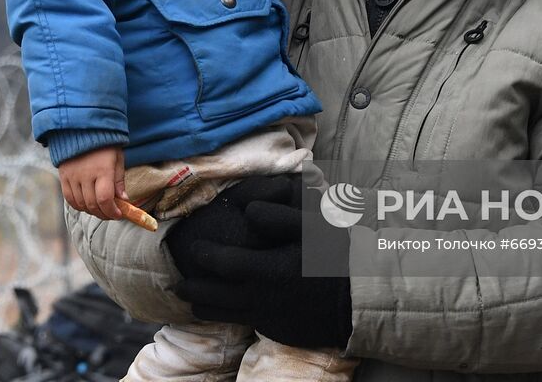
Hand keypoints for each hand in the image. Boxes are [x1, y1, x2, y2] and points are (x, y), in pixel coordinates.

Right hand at [58, 146, 125, 219]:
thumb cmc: (105, 145)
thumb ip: (119, 181)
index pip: (105, 199)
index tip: (119, 214)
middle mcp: (85, 175)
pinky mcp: (64, 177)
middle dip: (104, 214)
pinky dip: (79, 206)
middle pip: (92, 204)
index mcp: (102, 170)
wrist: (83, 129)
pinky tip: (87, 205)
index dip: (112, 211)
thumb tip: (124, 200)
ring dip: (92, 211)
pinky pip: (69, 198)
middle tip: (111, 214)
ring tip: (101, 209)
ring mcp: (73, 176)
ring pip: (81, 204)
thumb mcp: (117, 159)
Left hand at [175, 184, 351, 348]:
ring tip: (193, 298)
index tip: (194, 249)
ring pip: (222, 316)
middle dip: (191, 289)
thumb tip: (249, 210)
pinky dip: (227, 316)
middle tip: (179, 283)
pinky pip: (242, 323)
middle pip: (211, 298)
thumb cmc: (339, 255)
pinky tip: (225, 307)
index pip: (221, 264)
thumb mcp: (315, 225)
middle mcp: (262, 299)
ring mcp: (268, 318)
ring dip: (204, 306)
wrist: (362, 299)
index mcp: (269, 270)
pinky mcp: (275, 331)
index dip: (203, 256)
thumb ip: (279, 215)